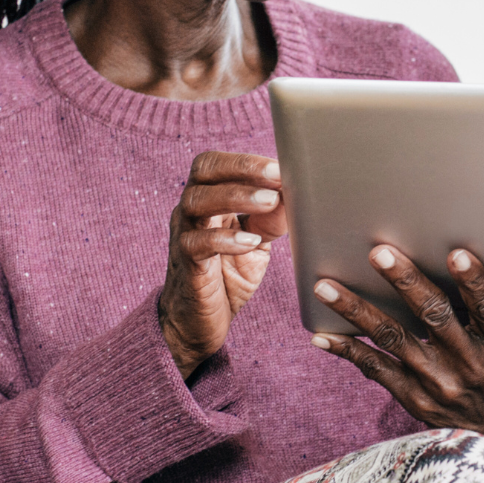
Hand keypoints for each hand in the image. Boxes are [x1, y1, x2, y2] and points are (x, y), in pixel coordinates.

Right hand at [160, 152, 287, 376]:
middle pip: (203, 171)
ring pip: (197, 201)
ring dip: (236, 196)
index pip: (216, 164)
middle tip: (277, 176)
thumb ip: (272, 218)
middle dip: (241, 168)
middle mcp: (191, 211)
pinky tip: (250, 242)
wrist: (198, 322)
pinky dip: (225, 239)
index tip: (281, 166)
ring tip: (270, 201)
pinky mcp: (186, 264)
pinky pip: (198, 244)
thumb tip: (299, 193)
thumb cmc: (228, 274)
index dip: (246, 160)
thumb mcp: (256, 242)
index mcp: (207, 199)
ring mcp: (184, 235)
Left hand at [310, 246, 483, 460]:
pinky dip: (347, 350)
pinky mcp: (414, 399)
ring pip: (392, 337)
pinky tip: (321, 336)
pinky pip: (375, 369)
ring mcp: (437, 383)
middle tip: (380, 254)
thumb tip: (450, 263)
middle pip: (434, 316)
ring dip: (356, 310)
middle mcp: (469, 364)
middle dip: (405, 282)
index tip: (456, 254)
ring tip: (325, 288)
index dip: (472, 280)